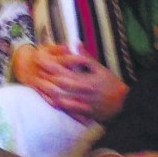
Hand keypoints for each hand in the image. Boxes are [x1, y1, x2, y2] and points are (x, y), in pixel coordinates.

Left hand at [12, 45, 127, 121]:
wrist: (124, 105)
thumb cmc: (112, 85)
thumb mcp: (100, 69)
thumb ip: (85, 58)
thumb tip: (75, 43)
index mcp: (84, 80)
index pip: (62, 71)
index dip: (48, 65)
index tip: (38, 57)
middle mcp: (80, 92)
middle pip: (57, 85)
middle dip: (44, 76)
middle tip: (32, 68)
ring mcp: (80, 103)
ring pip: (59, 98)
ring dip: (47, 91)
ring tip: (36, 83)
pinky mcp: (81, 112)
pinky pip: (65, 109)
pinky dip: (55, 104)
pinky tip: (47, 99)